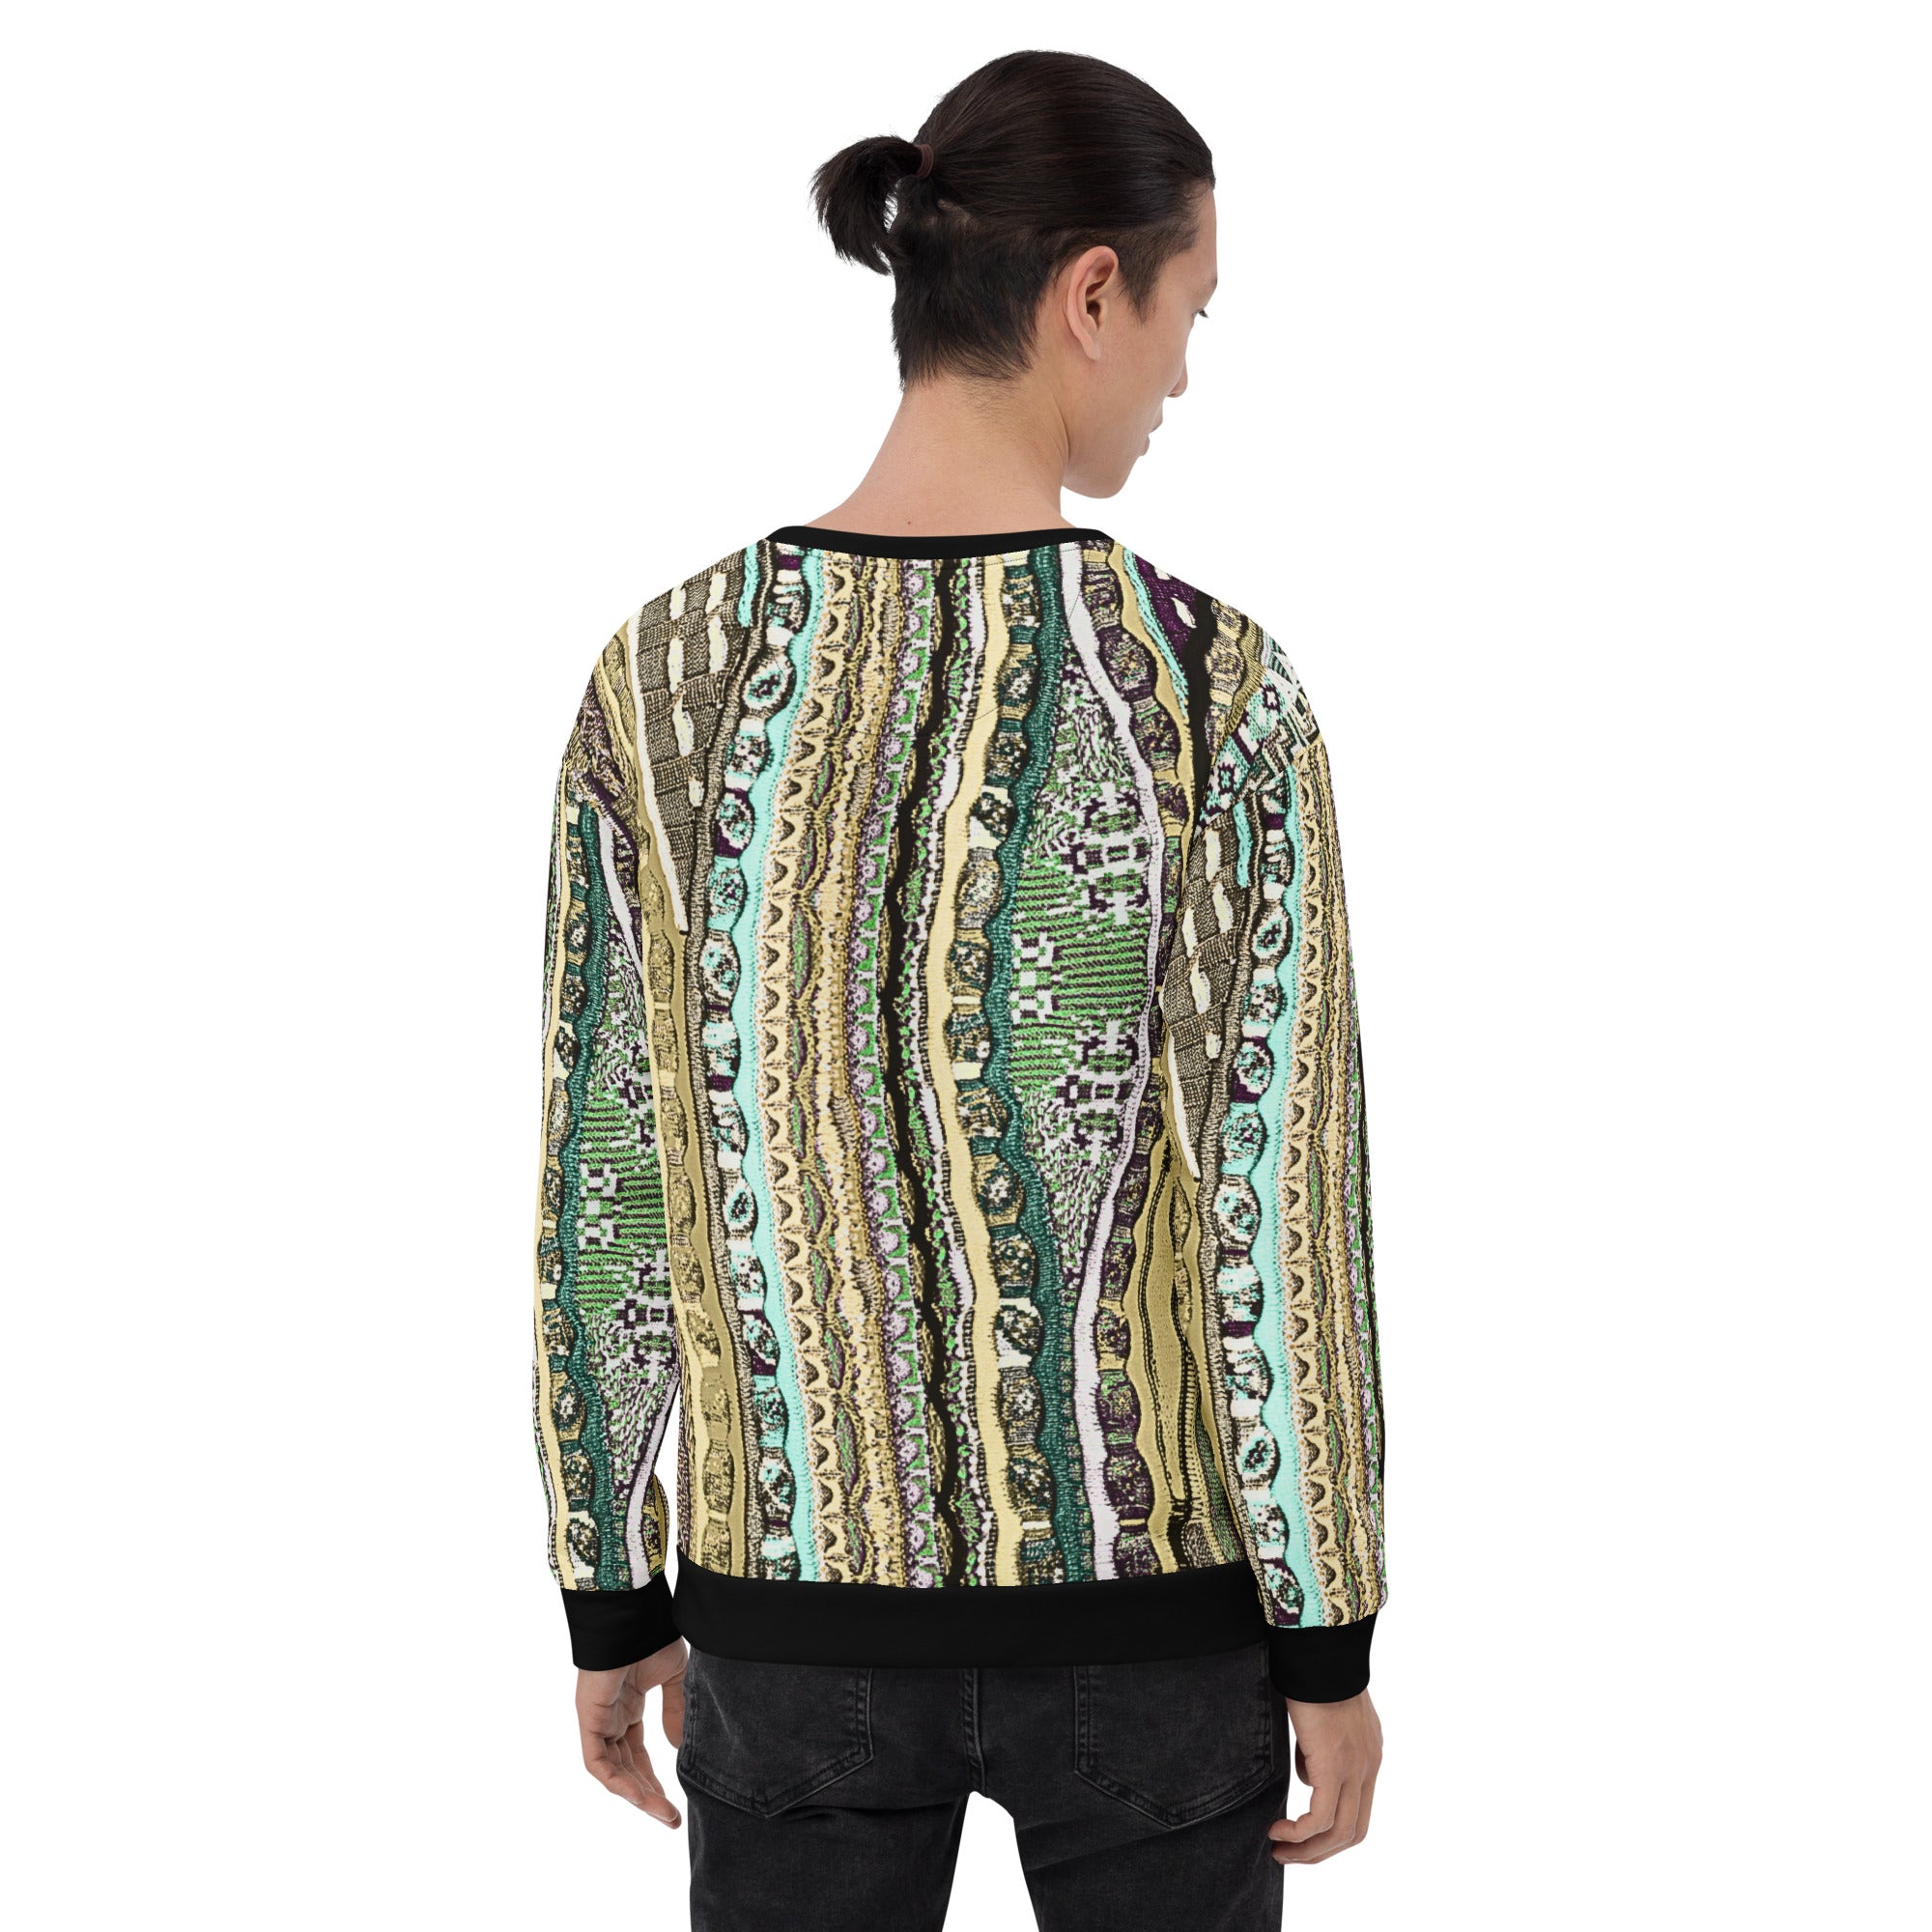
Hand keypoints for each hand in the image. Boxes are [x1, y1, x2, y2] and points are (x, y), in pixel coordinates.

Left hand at [575, 1637, 688, 1824]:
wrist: (633, 1615)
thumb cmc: (652, 1636)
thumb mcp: (675, 1677)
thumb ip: (676, 1711)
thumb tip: (679, 1748)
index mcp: (628, 1708)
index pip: (637, 1755)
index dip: (654, 1779)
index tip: (674, 1802)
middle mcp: (611, 1718)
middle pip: (626, 1769)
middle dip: (648, 1795)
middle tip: (671, 1818)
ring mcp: (598, 1720)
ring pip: (613, 1771)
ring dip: (637, 1795)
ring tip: (662, 1813)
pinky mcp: (589, 1719)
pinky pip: (597, 1761)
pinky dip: (616, 1781)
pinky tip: (638, 1795)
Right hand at [1268, 1689, 1381, 1864]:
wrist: (1320, 1649)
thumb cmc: (1314, 1674)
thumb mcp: (1323, 1720)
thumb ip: (1320, 1749)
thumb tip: (1308, 1775)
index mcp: (1369, 1755)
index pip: (1359, 1811)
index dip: (1332, 1833)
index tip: (1303, 1838)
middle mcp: (1368, 1767)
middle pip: (1354, 1832)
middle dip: (1320, 1852)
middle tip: (1289, 1856)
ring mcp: (1355, 1769)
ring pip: (1340, 1833)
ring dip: (1308, 1850)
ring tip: (1280, 1851)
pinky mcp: (1333, 1766)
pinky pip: (1321, 1818)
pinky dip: (1299, 1833)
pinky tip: (1278, 1831)